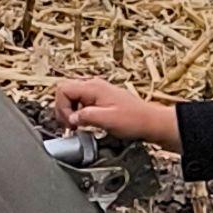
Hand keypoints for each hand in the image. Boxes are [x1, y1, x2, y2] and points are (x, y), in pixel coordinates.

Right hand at [53, 77, 180, 150]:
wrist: (150, 122)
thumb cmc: (134, 120)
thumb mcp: (107, 120)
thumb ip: (85, 117)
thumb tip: (71, 119)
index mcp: (93, 88)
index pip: (63, 90)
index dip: (62, 108)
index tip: (70, 123)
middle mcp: (93, 86)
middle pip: (65, 91)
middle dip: (63, 109)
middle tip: (69, 126)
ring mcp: (97, 91)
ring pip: (72, 97)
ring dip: (70, 111)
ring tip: (76, 126)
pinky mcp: (101, 98)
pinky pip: (81, 102)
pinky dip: (78, 112)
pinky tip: (84, 123)